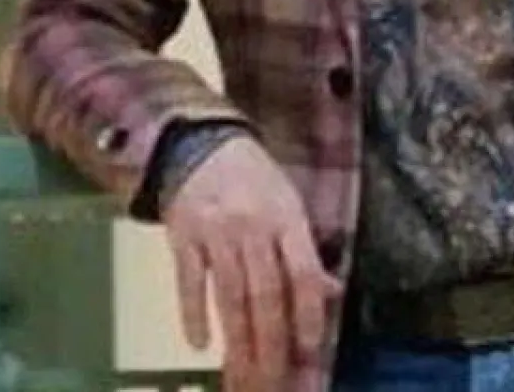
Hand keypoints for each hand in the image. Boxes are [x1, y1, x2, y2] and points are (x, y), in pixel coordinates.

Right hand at [162, 136, 342, 390]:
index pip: (303, 271)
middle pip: (265, 292)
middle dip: (270, 342)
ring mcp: (216, 231)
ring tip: (241, 376)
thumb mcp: (289, 203)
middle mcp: (253, 225)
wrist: (203, 145)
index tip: (311, 347)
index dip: (308, 312)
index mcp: (286, 216)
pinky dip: (193, 314)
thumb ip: (305, 250)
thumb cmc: (255, 180)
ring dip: (237, 340)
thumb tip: (329, 292)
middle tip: (272, 381)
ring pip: (229, 294)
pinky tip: (200, 345)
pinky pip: (188, 281)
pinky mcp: (183, 236)